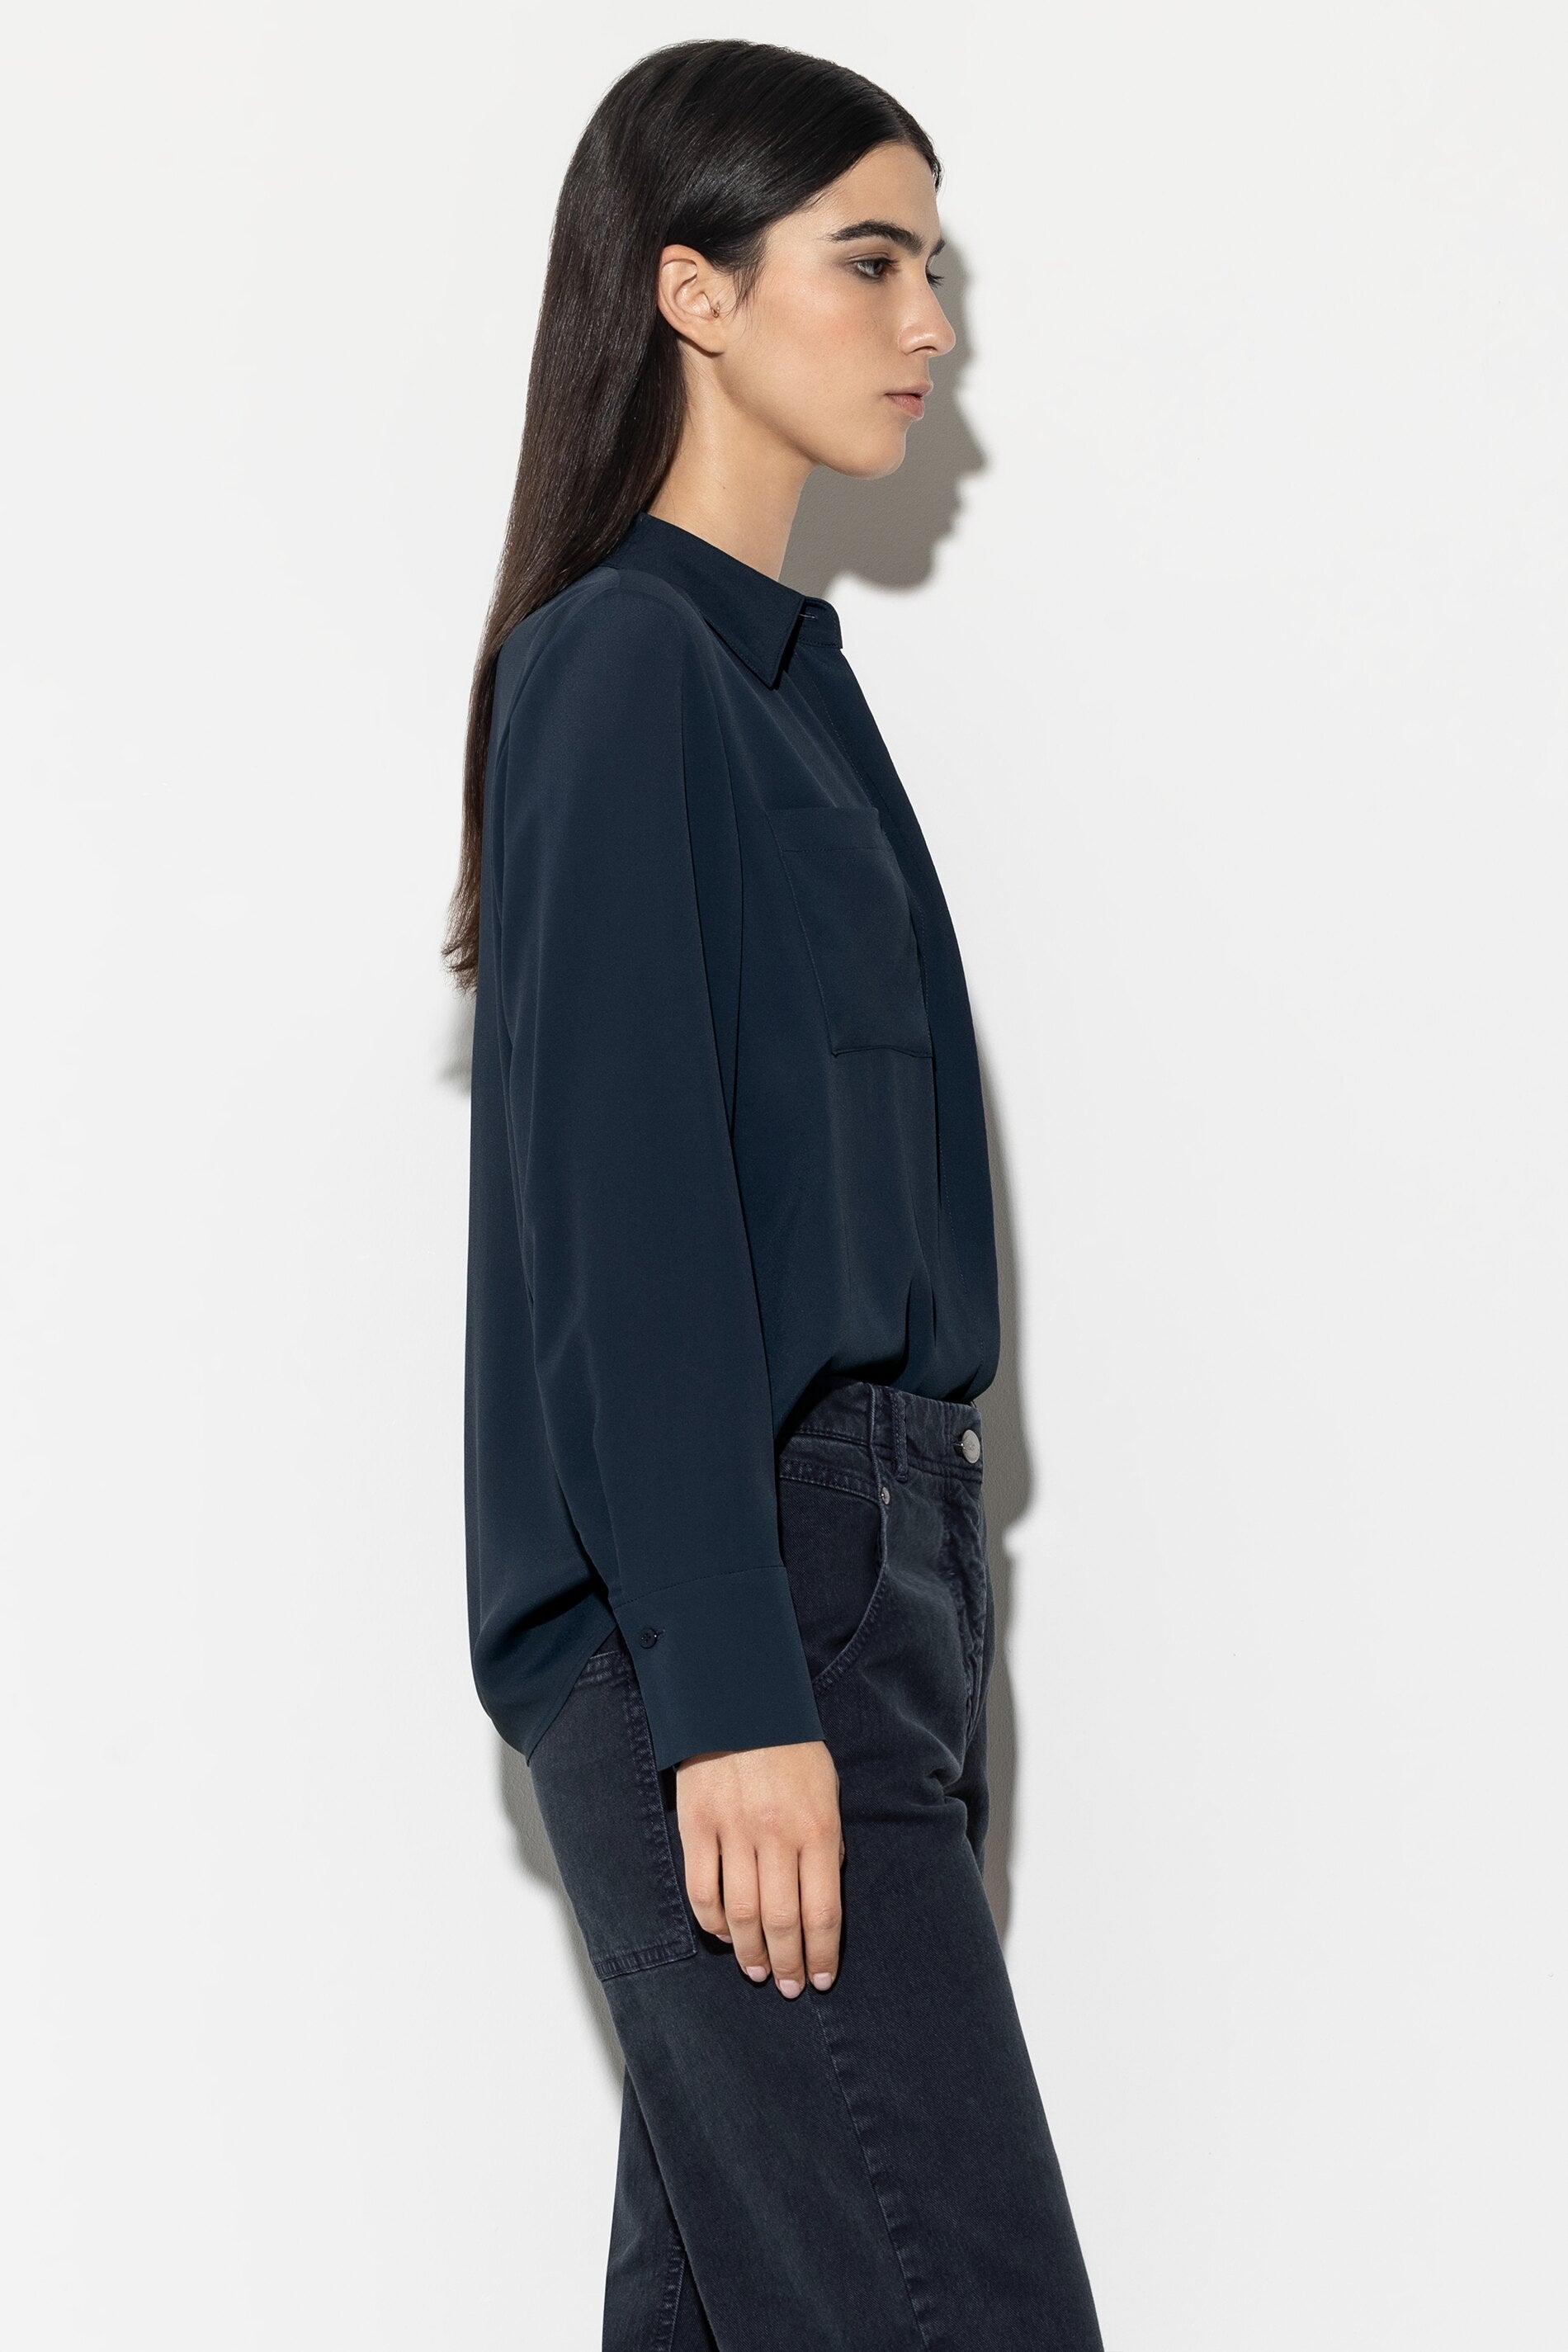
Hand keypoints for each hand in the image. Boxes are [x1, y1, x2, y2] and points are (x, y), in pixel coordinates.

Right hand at [675, 1740, 845, 1995]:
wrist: (739, 1701)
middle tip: (789, 1987)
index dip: (823, 1954)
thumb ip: (827, 1843)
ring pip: (742, 1914)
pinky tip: (724, 1935)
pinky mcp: (697, 1826)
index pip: (823, 1911)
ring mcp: (733, 1831)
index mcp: (817, 1828)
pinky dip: (712, 1922)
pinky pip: (702, 1889)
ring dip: (750, 1952)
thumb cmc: (791, 1748)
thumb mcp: (827, 1790)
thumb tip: (822, 1897)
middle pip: (782, 1922)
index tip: (823, 1979)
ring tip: (757, 1971)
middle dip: (788, 1964)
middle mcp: (776, 1835)